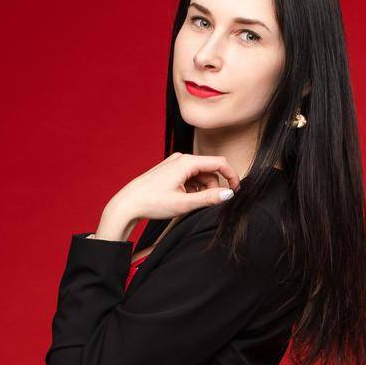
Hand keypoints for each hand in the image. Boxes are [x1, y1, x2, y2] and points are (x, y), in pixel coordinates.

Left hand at [98, 152, 240, 236]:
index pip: (220, 163)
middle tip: (206, 206)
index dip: (232, 176)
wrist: (128, 203)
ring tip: (191, 204)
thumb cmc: (152, 202)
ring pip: (200, 175)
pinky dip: (193, 188)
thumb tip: (229, 194)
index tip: (237, 191)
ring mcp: (175, 164)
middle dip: (213, 188)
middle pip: (210, 171)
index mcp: (187, 162)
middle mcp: (182, 158)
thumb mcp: (184, 204)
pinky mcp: (170, 170)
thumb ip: (209, 199)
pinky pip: (190, 177)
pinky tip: (184, 200)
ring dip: (202, 190)